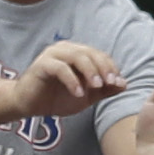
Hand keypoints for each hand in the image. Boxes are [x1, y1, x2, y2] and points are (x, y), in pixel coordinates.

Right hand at [7, 41, 126, 119]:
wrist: (29, 105)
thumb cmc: (56, 98)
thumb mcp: (86, 96)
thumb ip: (104, 90)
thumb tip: (124, 84)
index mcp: (78, 53)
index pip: (100, 55)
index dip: (111, 68)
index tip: (118, 83)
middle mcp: (66, 49)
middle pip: (90, 53)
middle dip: (103, 68)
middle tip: (111, 83)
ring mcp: (53, 55)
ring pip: (77, 56)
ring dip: (90, 71)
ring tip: (97, 86)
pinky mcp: (41, 64)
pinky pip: (60, 68)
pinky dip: (72, 80)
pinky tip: (78, 93)